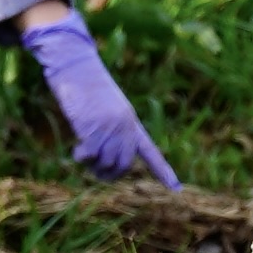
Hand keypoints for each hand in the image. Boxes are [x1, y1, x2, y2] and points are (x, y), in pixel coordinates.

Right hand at [16, 5, 176, 188]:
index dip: (163, 170)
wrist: (76, 64)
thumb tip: (103, 157)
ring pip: (107, 164)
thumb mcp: (104, 107)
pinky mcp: (93, 128)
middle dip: (109, 175)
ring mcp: (111, 127)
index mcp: (131, 120)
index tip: (177, 188)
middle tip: (95, 171)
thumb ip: (110, 128)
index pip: (150, 151)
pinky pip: (90, 156)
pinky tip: (76, 151)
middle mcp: (125, 126)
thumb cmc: (85, 83)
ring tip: (82, 156)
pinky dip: (82, 159)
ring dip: (93, 167)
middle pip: (124, 165)